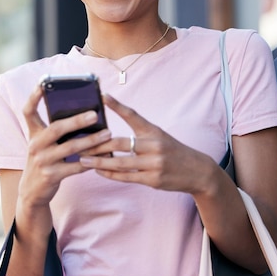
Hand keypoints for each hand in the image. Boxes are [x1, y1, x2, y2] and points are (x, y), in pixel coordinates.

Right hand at [18, 84, 111, 206]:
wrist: (32, 191)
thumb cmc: (45, 161)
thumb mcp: (44, 144)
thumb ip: (56, 131)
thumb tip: (85, 115)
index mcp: (33, 133)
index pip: (28, 111)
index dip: (34, 96)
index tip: (43, 83)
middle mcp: (35, 145)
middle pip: (56, 128)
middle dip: (76, 121)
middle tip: (95, 114)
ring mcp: (43, 161)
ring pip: (70, 148)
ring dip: (91, 141)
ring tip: (108, 134)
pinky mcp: (52, 175)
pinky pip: (76, 166)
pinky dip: (92, 161)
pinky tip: (105, 156)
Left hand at [79, 94, 216, 194]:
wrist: (197, 171)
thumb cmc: (173, 151)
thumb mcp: (159, 135)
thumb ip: (138, 132)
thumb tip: (111, 130)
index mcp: (154, 131)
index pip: (133, 115)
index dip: (118, 105)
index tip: (103, 96)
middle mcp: (154, 145)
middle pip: (120, 143)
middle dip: (98, 144)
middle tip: (79, 143)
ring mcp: (154, 164)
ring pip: (120, 163)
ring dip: (99, 162)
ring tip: (83, 160)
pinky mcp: (153, 179)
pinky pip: (127, 177)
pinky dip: (111, 174)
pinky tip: (99, 171)